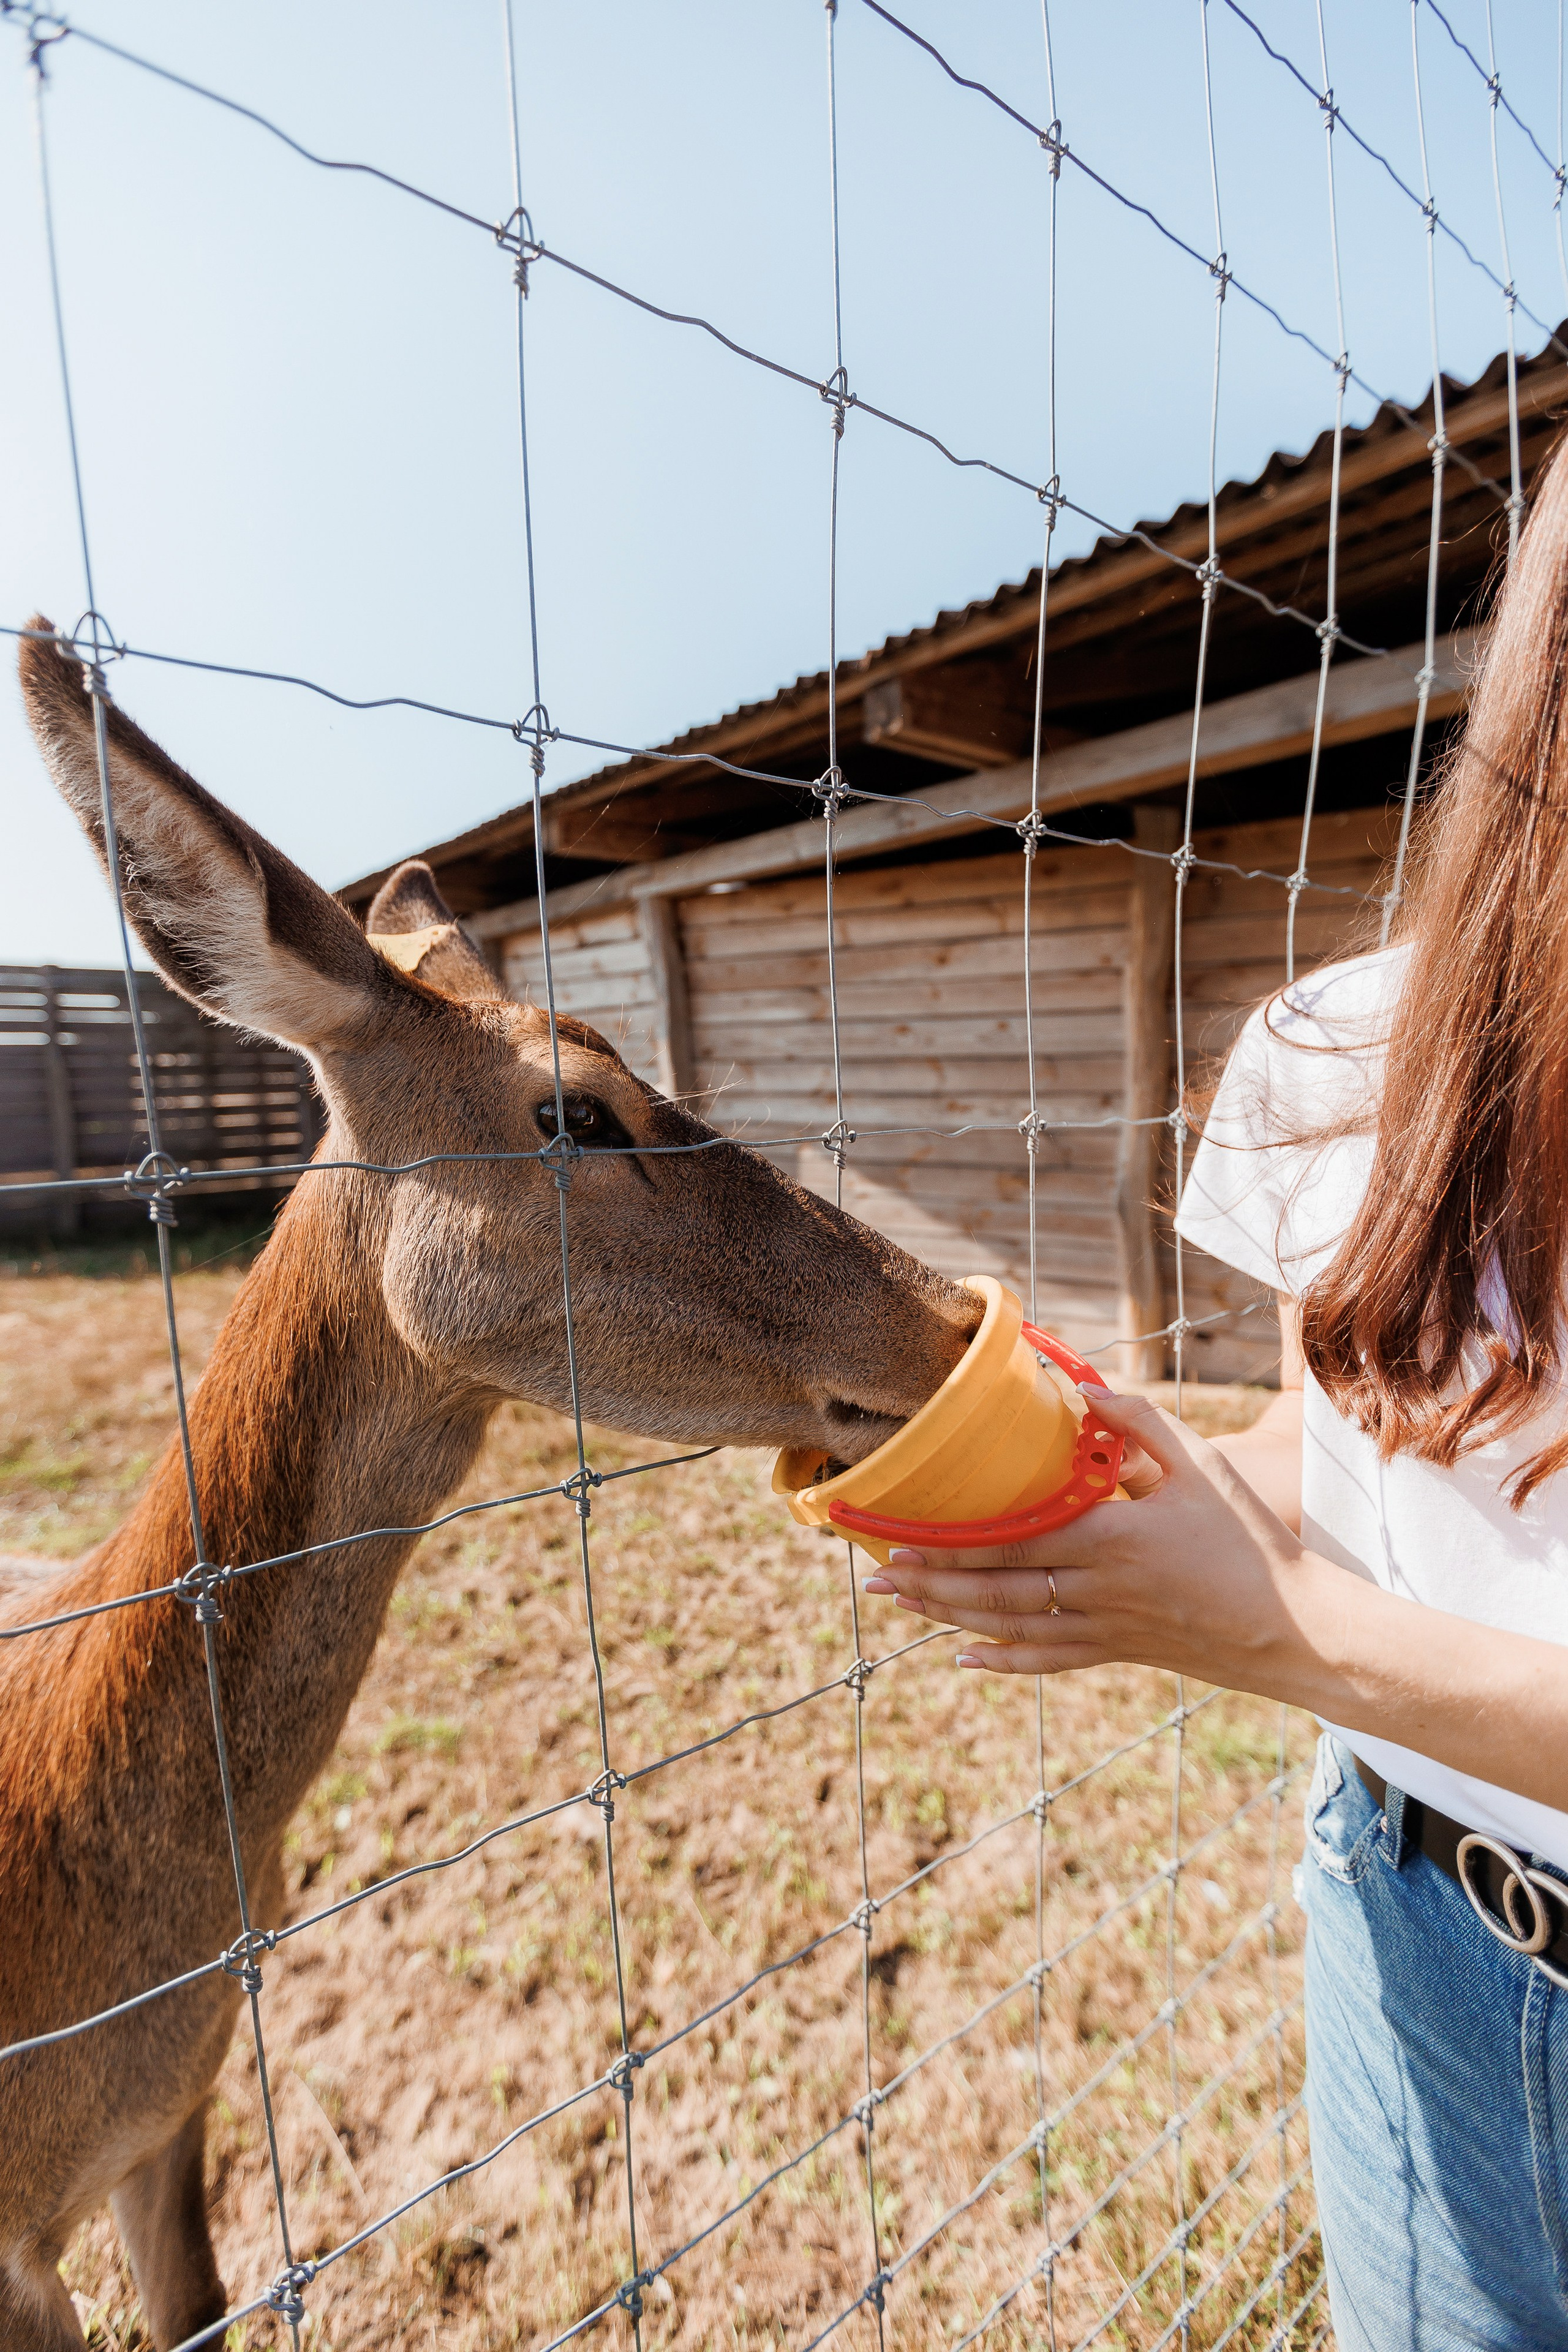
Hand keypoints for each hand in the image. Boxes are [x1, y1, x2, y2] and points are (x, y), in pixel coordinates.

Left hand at [861, 1389, 1311, 1686]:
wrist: (1297, 1629)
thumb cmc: (1253, 1538)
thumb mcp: (1203, 1465)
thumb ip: (1142, 1421)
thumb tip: (1084, 1387)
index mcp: (1112, 1538)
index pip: (1010, 1540)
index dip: (949, 1541)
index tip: (900, 1533)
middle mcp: (1098, 1590)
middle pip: (995, 1589)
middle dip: (929, 1581)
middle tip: (874, 1571)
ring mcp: (1106, 1630)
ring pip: (1010, 1625)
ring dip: (948, 1616)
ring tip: (899, 1602)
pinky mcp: (1120, 1654)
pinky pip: (1049, 1661)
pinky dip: (1002, 1661)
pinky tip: (965, 1657)